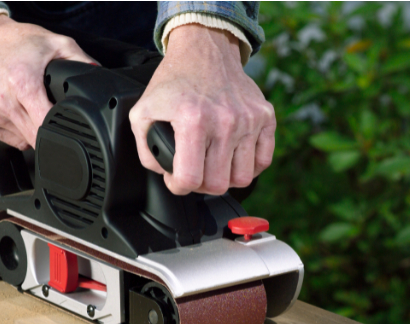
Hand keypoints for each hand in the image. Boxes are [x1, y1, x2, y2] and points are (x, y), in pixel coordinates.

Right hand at [0, 15, 95, 149]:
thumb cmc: (18, 42)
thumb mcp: (57, 44)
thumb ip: (81, 61)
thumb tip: (98, 77)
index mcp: (23, 85)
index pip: (46, 125)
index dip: (62, 130)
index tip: (69, 126)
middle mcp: (5, 101)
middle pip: (37, 138)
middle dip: (51, 132)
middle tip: (54, 115)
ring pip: (25, 141)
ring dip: (34, 130)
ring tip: (34, 108)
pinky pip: (11, 140)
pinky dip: (20, 132)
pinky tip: (21, 114)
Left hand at [129, 24, 275, 194]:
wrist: (205, 50)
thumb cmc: (175, 83)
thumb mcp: (143, 112)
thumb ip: (145, 150)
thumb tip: (164, 173)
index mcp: (193, 121)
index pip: (190, 179)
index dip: (178, 186)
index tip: (176, 179)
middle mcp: (224, 121)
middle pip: (217, 184)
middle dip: (201, 185)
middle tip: (194, 170)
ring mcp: (248, 120)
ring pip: (242, 178)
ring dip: (225, 177)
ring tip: (212, 165)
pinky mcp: (265, 117)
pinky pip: (263, 161)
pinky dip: (248, 166)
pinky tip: (232, 157)